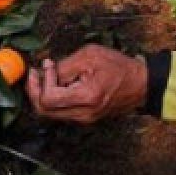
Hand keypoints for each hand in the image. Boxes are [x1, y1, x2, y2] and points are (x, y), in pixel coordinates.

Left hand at [25, 45, 147, 123]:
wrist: (141, 84)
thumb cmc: (118, 66)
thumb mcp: (90, 56)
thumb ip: (65, 66)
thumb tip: (45, 70)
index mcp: (87, 98)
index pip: (48, 99)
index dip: (41, 81)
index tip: (47, 64)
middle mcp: (84, 113)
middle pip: (44, 111)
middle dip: (34, 91)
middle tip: (34, 73)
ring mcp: (84, 118)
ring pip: (50, 113)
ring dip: (41, 94)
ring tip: (45, 75)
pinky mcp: (84, 117)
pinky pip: (60, 111)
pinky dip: (52, 98)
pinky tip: (56, 83)